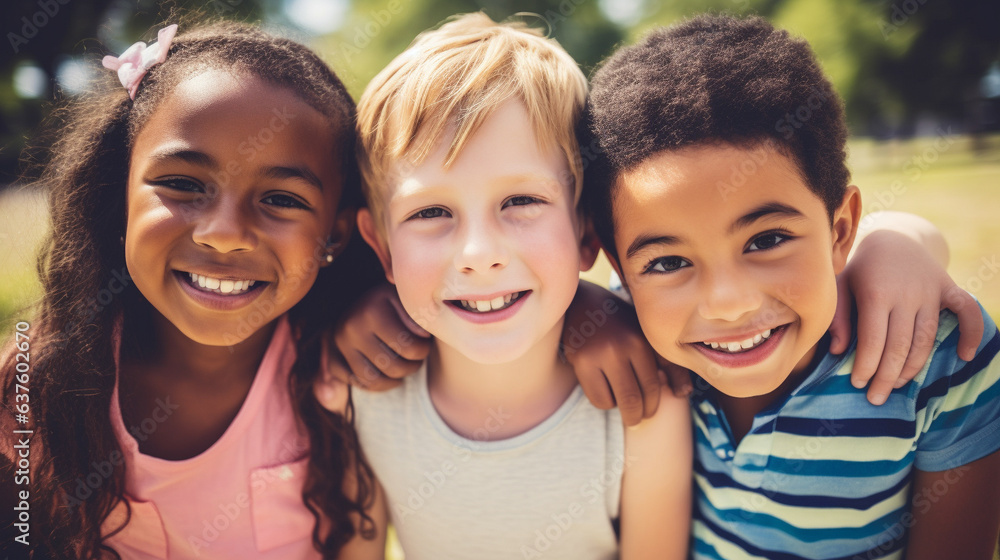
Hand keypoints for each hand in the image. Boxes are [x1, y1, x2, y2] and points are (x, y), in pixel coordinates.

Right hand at [314, 284, 430, 409]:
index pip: (410, 347)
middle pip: (393, 367)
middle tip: (417, 358)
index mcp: (372, 311)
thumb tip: (423, 336)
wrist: (362, 300)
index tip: (425, 343)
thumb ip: (419, 315)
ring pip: (374, 380)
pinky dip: (376, 385)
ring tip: (404, 368)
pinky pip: (357, 383)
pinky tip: (388, 375)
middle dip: (412, 366)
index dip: (423, 350)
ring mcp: (339, 346)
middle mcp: (351, 328)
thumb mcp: (406, 299)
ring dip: (395, 379)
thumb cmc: (392, 301)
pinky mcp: (333, 359)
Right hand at [563, 281, 677, 425]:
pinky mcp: (581, 362)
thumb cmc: (620, 325)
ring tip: (620, 402)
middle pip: (634, 397)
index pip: (653, 385)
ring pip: (616, 401)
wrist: (582, 305)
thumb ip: (667, 363)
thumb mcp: (645, 336)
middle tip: (637, 419)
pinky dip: (604, 402)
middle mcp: (621, 347)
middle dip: (639, 415)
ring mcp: (599, 354)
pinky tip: (605, 391)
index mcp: (640, 340)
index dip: (653, 404)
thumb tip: (683, 393)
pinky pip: (598, 398)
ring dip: (620, 409)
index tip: (650, 412)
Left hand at [830, 230, 983, 404]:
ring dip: (914, 367)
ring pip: (926, 339)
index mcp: (876, 293)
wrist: (894, 238)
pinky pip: (967, 312)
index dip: (866, 366)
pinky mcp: (949, 288)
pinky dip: (971, 333)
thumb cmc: (861, 270)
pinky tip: (965, 356)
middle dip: (887, 376)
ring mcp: (930, 291)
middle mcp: (906, 294)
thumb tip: (838, 350)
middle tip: (876, 398)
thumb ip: (838, 318)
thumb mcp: (840, 286)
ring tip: (899, 385)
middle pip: (899, 345)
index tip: (858, 384)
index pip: (873, 340)